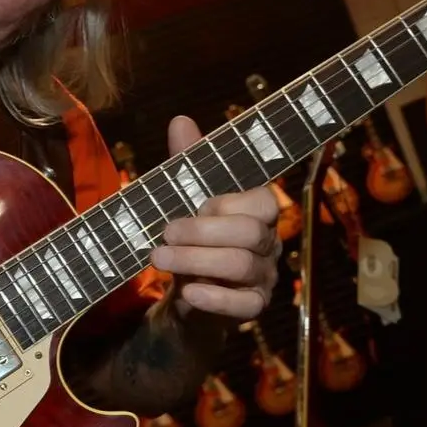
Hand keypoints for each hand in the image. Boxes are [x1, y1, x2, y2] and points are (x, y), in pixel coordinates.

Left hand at [150, 115, 280, 320]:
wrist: (182, 290)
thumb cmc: (189, 236)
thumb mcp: (183, 198)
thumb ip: (186, 163)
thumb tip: (181, 120)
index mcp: (257, 211)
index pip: (261, 201)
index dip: (225, 204)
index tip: (193, 206)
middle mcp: (268, 242)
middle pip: (251, 234)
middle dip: (202, 233)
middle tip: (163, 234)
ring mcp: (264, 276)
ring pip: (243, 266)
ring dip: (196, 261)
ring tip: (158, 258)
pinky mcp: (253, 306)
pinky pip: (246, 305)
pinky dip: (215, 298)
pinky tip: (187, 292)